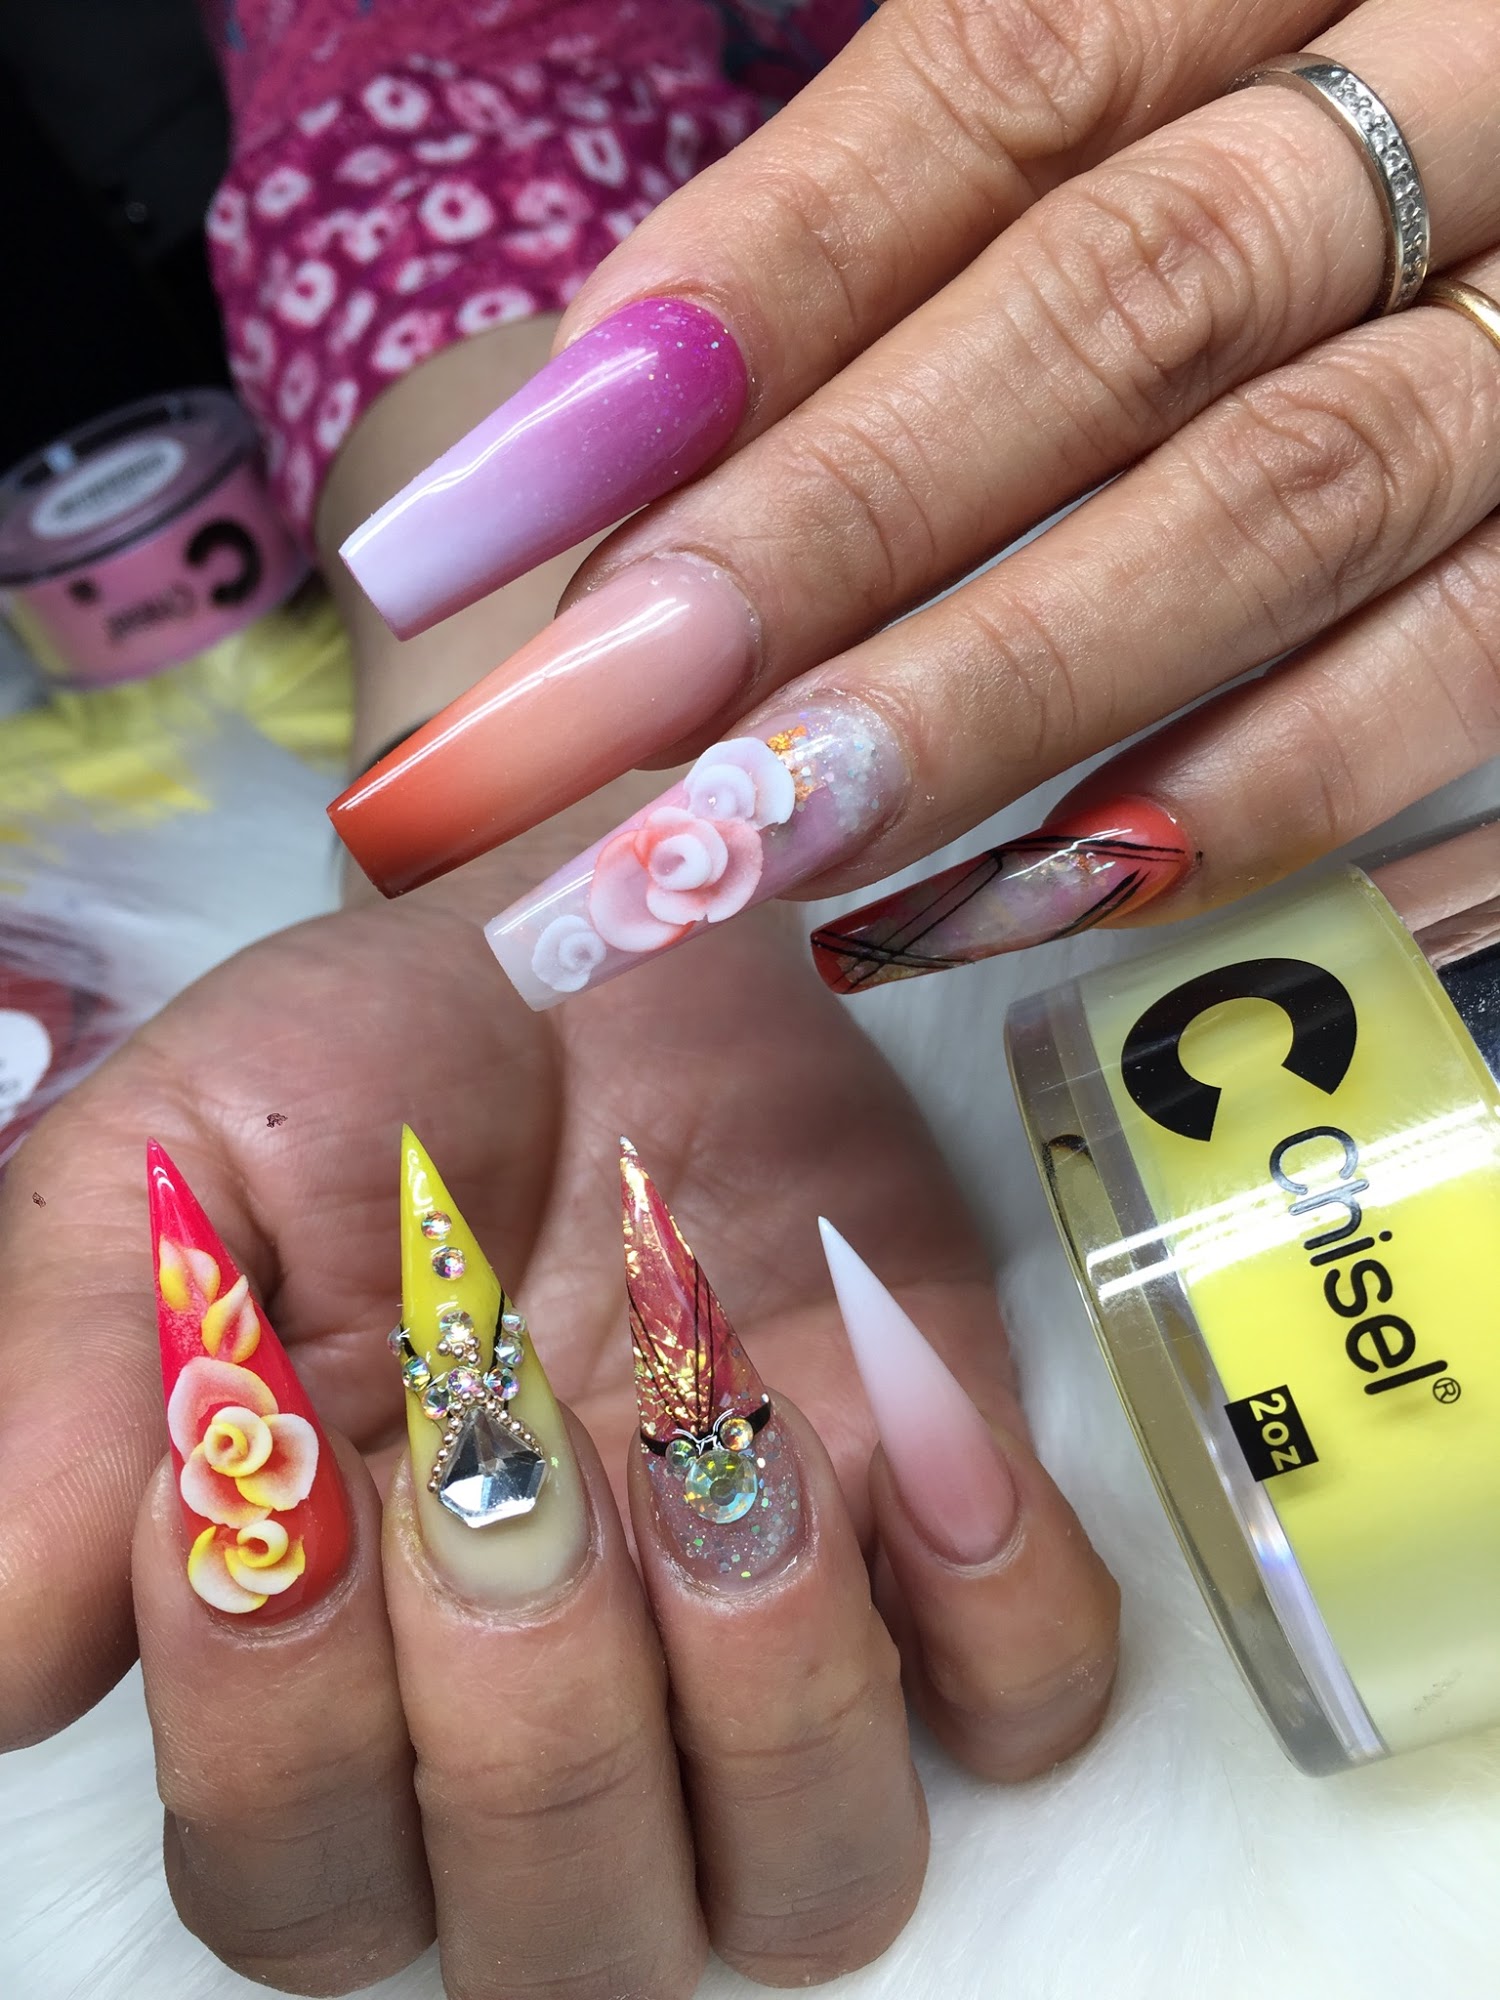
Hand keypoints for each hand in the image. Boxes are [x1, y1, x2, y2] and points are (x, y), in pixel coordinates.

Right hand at [0, 822, 1116, 1997]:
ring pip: (814, 1886)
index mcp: (346, 1659)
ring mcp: (773, 1630)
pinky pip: (1032, 1704)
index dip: (286, 1743)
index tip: (288, 1489)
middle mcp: (567, 1703)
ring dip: (769, 1701)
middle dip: (534, 1730)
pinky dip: (998, 1612)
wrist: (579, 930)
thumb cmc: (362, 1066)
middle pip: (570, 1943)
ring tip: (720, 1460)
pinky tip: (896, 1435)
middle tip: (512, 1470)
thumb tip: (17, 1675)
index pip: (303, 1881)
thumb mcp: (172, 1171)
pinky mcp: (948, 1527)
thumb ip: (72, 1394)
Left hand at [330, 0, 1499, 1001]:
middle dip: (824, 533)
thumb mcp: (1156, 81)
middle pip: (1119, 304)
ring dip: (990, 694)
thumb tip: (614, 438)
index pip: (990, 94)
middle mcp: (1449, 98)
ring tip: (749, 848)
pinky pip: (1462, 665)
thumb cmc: (1296, 159)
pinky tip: (1034, 890)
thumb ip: (918, 226)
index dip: (732, 303)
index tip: (476, 525)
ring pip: (1281, 494)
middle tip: (582, 729)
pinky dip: (1253, 784)